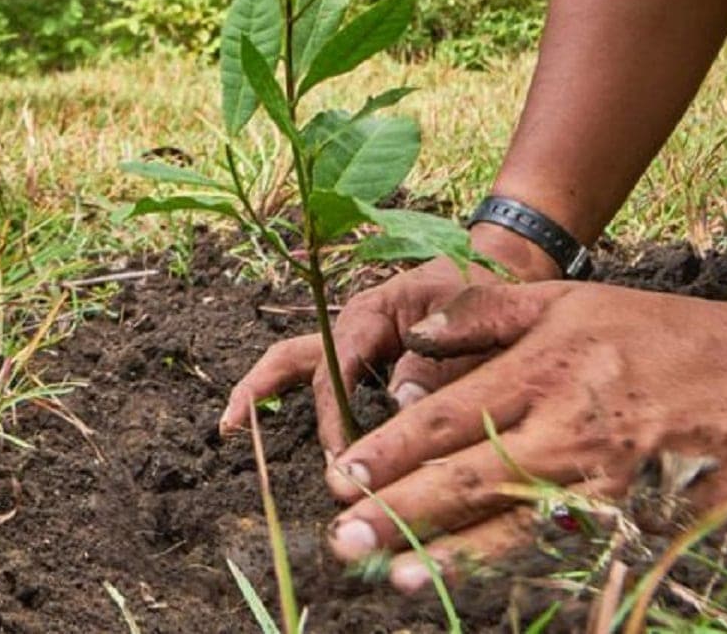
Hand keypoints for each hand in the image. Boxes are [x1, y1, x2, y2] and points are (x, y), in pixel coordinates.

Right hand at [219, 224, 561, 455]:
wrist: (497, 270)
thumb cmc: (484, 292)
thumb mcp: (469, 322)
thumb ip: (439, 363)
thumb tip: (402, 406)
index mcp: (374, 311)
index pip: (338, 365)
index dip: (334, 413)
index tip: (340, 456)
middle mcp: (353, 324)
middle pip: (295, 355)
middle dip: (262, 390)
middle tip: (232, 429)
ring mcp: (354, 339)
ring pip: (296, 361)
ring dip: (264, 390)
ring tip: (229, 426)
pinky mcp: (363, 355)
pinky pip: (322, 376)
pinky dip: (297, 398)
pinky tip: (283, 432)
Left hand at [322, 281, 726, 592]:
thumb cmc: (670, 335)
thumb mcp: (575, 301)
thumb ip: (488, 311)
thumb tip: (414, 333)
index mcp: (547, 368)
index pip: (450, 417)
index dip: (390, 451)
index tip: (343, 477)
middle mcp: (570, 428)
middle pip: (468, 477)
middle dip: (400, 510)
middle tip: (342, 538)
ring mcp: (611, 483)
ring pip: (513, 527)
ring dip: (450, 555)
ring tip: (395, 574)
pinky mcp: (649, 524)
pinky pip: (575, 556)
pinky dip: (526, 576)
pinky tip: (486, 592)